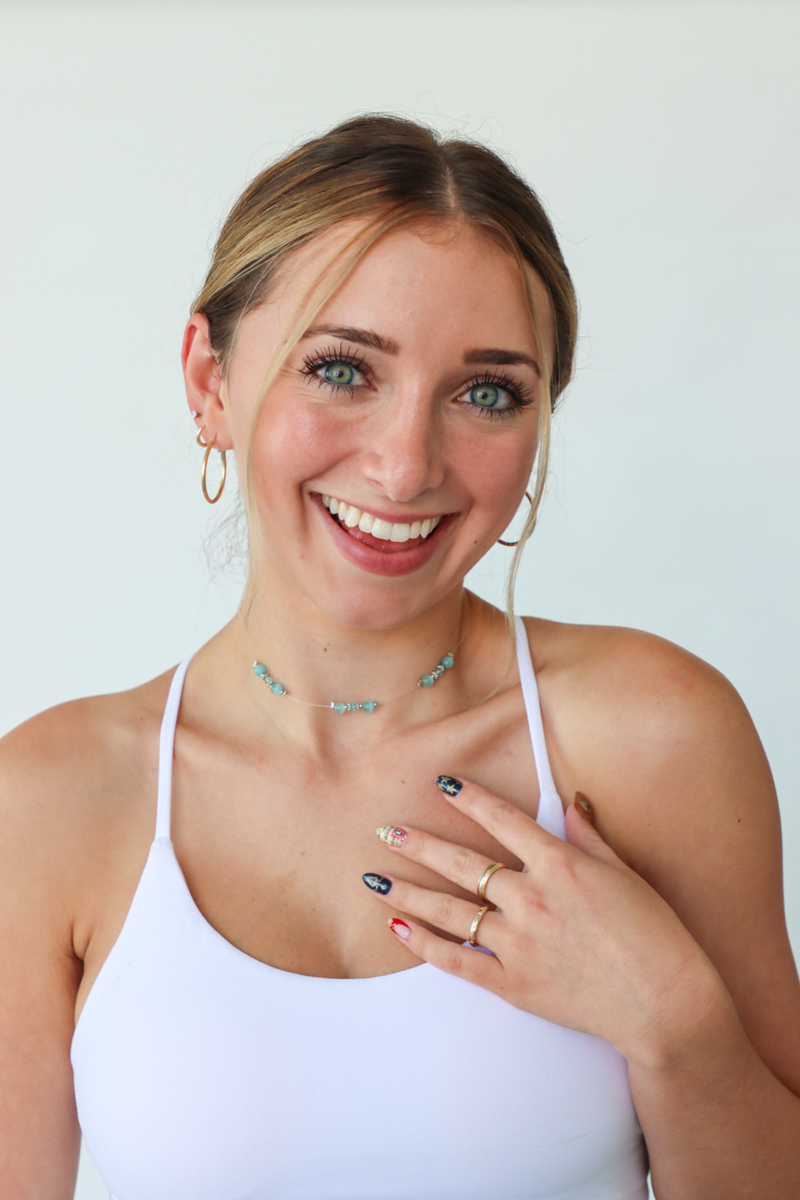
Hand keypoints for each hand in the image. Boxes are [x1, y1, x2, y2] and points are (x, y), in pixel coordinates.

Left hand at [364, 777, 720, 1067]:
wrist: (664, 1002)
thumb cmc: (654, 934)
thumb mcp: (624, 873)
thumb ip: (589, 836)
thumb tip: (573, 801)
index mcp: (559, 865)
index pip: (503, 821)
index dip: (470, 799)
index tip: (443, 782)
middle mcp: (531, 898)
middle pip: (461, 864)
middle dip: (419, 844)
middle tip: (386, 830)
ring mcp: (518, 943)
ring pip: (449, 910)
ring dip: (407, 892)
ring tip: (374, 878)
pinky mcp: (513, 984)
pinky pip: (458, 961)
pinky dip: (425, 944)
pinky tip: (398, 928)